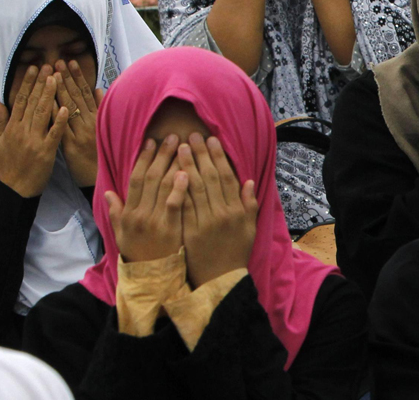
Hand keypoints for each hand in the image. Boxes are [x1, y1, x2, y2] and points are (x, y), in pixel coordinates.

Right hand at [0, 65, 68, 197]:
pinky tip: (65, 108)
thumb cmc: (7, 166)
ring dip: (50, 95)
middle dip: (41, 83)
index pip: (20, 100)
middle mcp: (22, 132)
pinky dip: (59, 121)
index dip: (28, 83)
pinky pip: (54, 134)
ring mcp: (34, 141)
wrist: (14, 189)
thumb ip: (0, 120)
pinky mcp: (46, 152)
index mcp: (12, 128)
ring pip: (42, 114)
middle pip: (33, 103)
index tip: (34, 68)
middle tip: (49, 66)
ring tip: (56, 78)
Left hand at [54, 60, 101, 187]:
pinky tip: (49, 101)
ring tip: (52, 73)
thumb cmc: (100, 154)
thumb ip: (100, 108)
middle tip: (57, 61)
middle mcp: (90, 123)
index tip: (70, 62)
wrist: (98, 178)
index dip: (77, 77)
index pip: (85, 93)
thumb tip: (99, 88)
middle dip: (66, 78)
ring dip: (60, 90)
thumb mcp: (104, 129)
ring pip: (69, 108)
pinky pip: (62, 126)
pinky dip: (56, 113)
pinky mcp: (72, 145)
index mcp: (97, 118)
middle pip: (76, 96)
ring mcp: (80, 133)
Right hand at [106, 135, 187, 262]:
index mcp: (128, 212)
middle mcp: (139, 214)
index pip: (135, 179)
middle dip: (161, 155)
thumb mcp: (122, 234)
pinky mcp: (169, 229)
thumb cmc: (139, 254)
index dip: (143, 158)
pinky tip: (187, 172)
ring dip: (173, 164)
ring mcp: (154, 221)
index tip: (151, 141)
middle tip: (172, 136)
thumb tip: (108, 193)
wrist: (151, 279)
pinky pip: (174, 205)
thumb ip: (116, 213)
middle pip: (150, 177)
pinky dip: (179, 188)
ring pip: (162, 186)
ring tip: (183, 147)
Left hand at [179, 135, 257, 287]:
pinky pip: (183, 206)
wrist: (221, 281)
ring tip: (179, 148)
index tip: (212, 140)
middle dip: (200, 155)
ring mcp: (205, 223)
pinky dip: (177, 188)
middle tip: (192, 136)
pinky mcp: (190, 232)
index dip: (219, 157)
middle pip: (210, 178)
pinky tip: (170, 173)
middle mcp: (222, 214)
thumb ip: (249, 204)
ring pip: (195, 188)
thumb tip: (247, 181)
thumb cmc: (235, 253)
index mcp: (237, 211)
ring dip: (186, 166)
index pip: (227, 177)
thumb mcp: (249, 229)